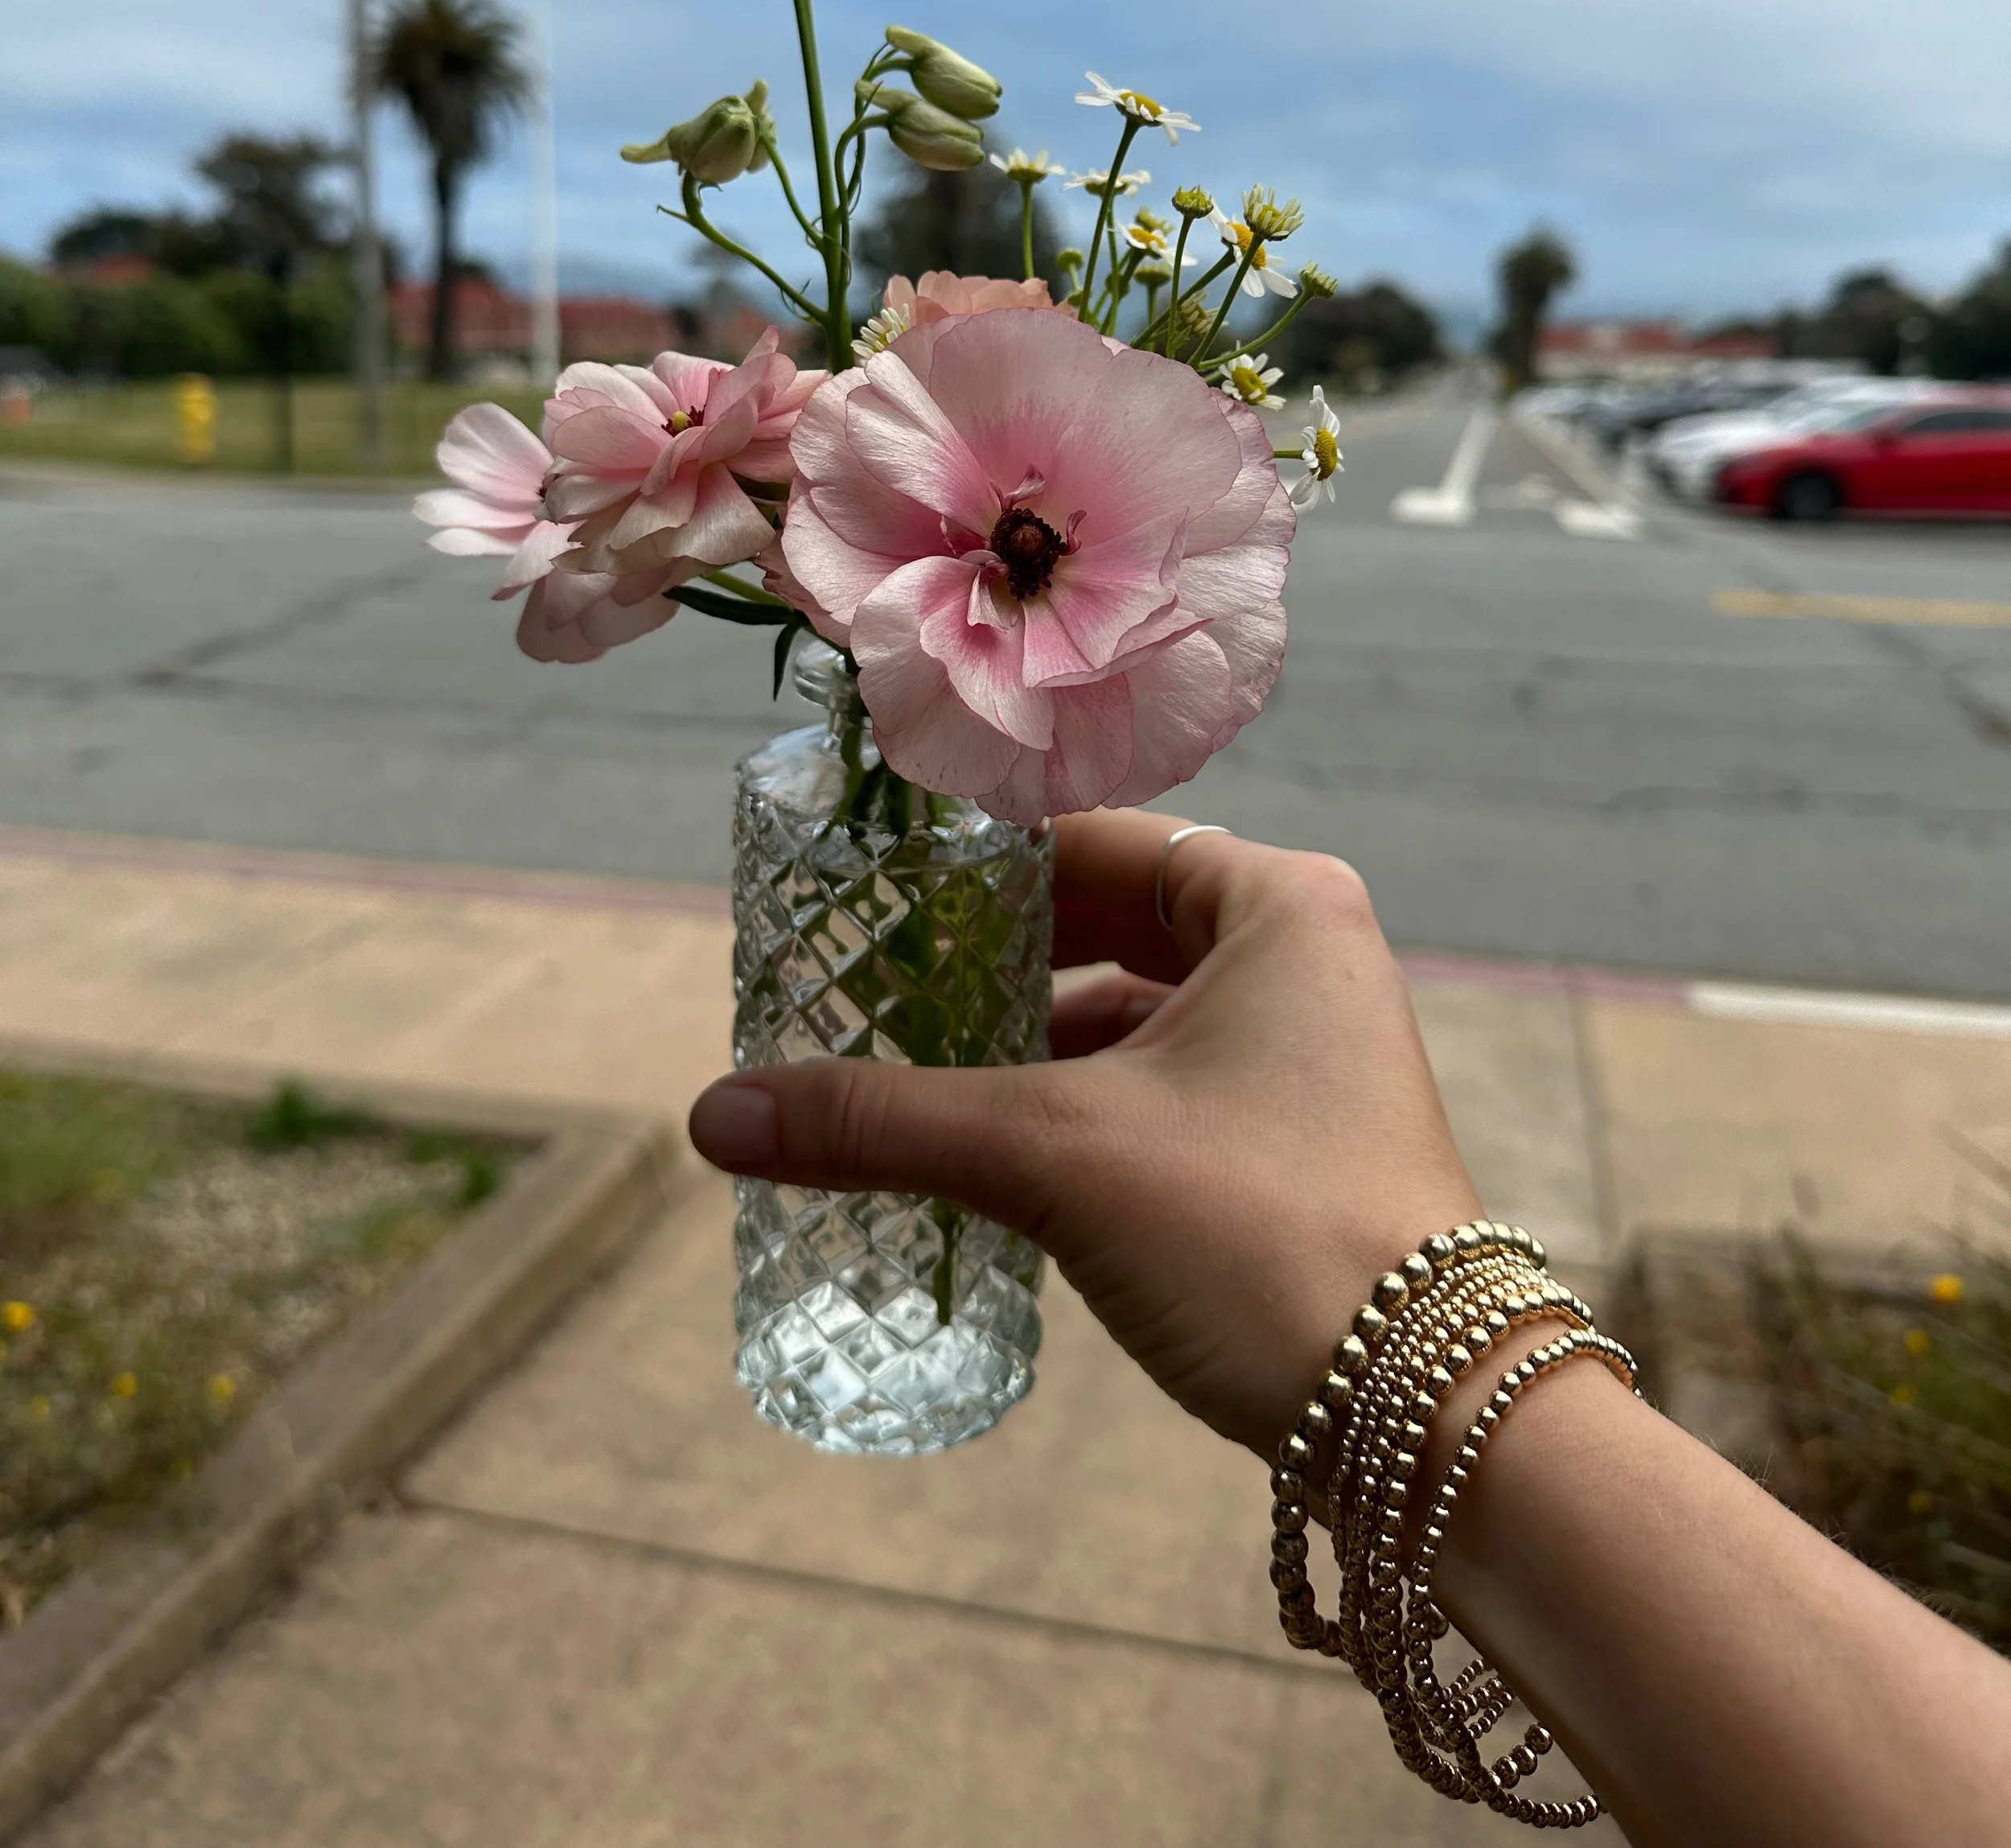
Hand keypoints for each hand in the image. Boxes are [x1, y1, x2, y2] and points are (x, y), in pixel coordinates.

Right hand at [688, 809, 1481, 1455]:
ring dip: (1027, 1045)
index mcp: (1276, 903)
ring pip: (1133, 1015)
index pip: (1092, 838)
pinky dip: (1078, 1109)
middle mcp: (1307, 957)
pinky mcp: (1300, 1143)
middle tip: (869, 989)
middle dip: (989, 964)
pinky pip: (1163, 1089)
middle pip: (1109, 921)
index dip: (972, 865)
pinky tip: (992, 1154)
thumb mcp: (1054, 1158)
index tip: (867, 892)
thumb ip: (885, 1122)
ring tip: (908, 1076)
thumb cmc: (1261, 1238)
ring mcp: (1312, 1054)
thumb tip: (713, 1115)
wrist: (1430, 1422)